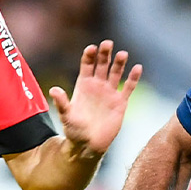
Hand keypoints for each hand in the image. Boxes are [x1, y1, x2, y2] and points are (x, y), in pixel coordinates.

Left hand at [50, 41, 141, 156]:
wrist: (89, 145)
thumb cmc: (74, 131)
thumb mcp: (66, 116)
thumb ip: (62, 102)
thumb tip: (53, 89)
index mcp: (83, 85)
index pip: (87, 65)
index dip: (89, 56)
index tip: (92, 49)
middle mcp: (97, 85)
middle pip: (102, 64)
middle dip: (105, 54)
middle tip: (107, 44)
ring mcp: (110, 92)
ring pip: (116, 73)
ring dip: (119, 63)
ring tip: (122, 54)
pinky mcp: (121, 102)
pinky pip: (128, 87)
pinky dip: (133, 78)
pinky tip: (137, 68)